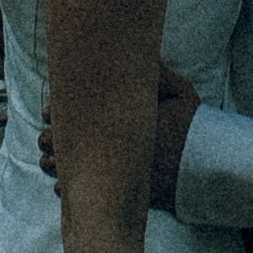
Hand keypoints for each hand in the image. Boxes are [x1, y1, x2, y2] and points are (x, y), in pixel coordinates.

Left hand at [42, 64, 196, 204]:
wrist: (208, 169)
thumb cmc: (193, 129)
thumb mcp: (181, 94)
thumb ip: (158, 74)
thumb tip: (139, 54)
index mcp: (121, 122)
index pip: (74, 116)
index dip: (55, 113)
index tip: (48, 112)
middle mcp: (113, 150)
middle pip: (63, 145)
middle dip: (49, 140)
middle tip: (44, 137)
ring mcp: (115, 176)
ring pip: (66, 174)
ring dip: (54, 166)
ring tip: (47, 160)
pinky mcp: (118, 196)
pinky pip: (81, 197)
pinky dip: (68, 190)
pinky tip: (62, 184)